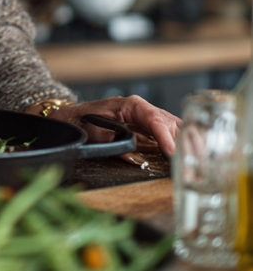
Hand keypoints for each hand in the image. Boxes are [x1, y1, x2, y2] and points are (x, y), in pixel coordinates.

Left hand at [50, 96, 180, 158]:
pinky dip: (181, 145)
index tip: (172, 153)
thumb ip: (116, 141)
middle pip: (170, 124)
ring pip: (174, 128)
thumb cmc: (82, 123)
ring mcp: (148, 117)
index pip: (154, 119)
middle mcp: (143, 109)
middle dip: (182, 143)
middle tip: (192, 165)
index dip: (165, 137)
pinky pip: (170, 134)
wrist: (72, 119)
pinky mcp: (150, 128)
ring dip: (187, 145)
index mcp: (130, 105)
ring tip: (197, 164)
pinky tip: (190, 158)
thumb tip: (136, 153)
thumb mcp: (96, 133)